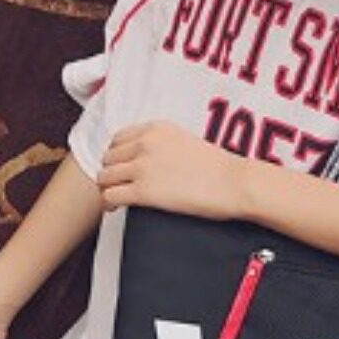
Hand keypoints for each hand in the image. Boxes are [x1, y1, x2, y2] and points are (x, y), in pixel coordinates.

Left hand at [98, 120, 245, 220]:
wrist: (234, 183)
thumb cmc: (220, 169)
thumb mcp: (186, 142)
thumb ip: (163, 145)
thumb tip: (150, 161)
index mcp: (156, 129)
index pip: (118, 139)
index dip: (117, 155)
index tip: (121, 167)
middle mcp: (145, 144)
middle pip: (108, 157)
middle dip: (111, 172)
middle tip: (117, 186)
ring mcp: (143, 167)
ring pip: (104, 176)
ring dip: (107, 188)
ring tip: (116, 198)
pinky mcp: (144, 191)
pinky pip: (111, 196)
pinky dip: (110, 203)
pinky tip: (116, 209)